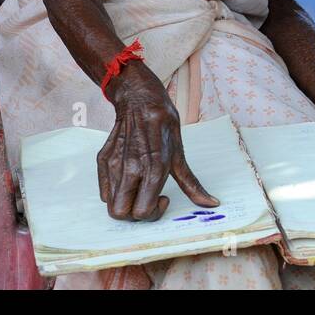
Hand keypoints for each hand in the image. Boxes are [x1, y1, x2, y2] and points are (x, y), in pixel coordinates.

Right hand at [97, 63, 216, 220]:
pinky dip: (115, 193)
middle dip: (136, 215)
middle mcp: (130, 168)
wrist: (140, 99)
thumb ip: (192, 185)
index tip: (162, 199)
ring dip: (125, 204)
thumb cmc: (163, 125)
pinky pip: (104, 190)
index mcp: (153, 168)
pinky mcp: (103, 160)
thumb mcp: (179, 155)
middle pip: (121, 214)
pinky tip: (129, 181)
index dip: (153, 213)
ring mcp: (114, 164)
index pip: (142, 211)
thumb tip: (211, 204)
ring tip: (139, 190)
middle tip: (148, 201)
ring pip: (110, 204)